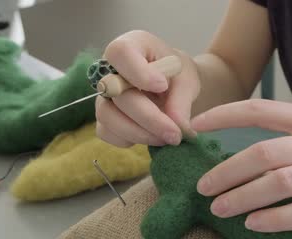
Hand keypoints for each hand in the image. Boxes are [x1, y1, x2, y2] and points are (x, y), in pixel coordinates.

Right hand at [95, 30, 199, 147]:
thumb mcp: (187, 81)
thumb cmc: (177, 75)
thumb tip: (176, 125)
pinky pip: (107, 132)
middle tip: (175, 133)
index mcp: (133, 45)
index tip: (162, 86)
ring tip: (168, 138)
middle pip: (117, 93)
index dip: (138, 72)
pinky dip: (130, 140)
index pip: (120, 52)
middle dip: (148, 117)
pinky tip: (152, 137)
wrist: (173, 88)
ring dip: (139, 133)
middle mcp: (110, 68)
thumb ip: (182, 100)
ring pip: (108, 116)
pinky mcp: (104, 117)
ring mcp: (104, 94)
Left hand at [191, 100, 291, 231]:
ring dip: (244, 197)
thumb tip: (242, 159)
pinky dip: (276, 219)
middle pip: (264, 152)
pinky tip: (255, 225)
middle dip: (227, 171)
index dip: (224, 116)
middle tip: (203, 187)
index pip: (261, 110)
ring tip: (220, 209)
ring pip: (281, 182)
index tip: (196, 127)